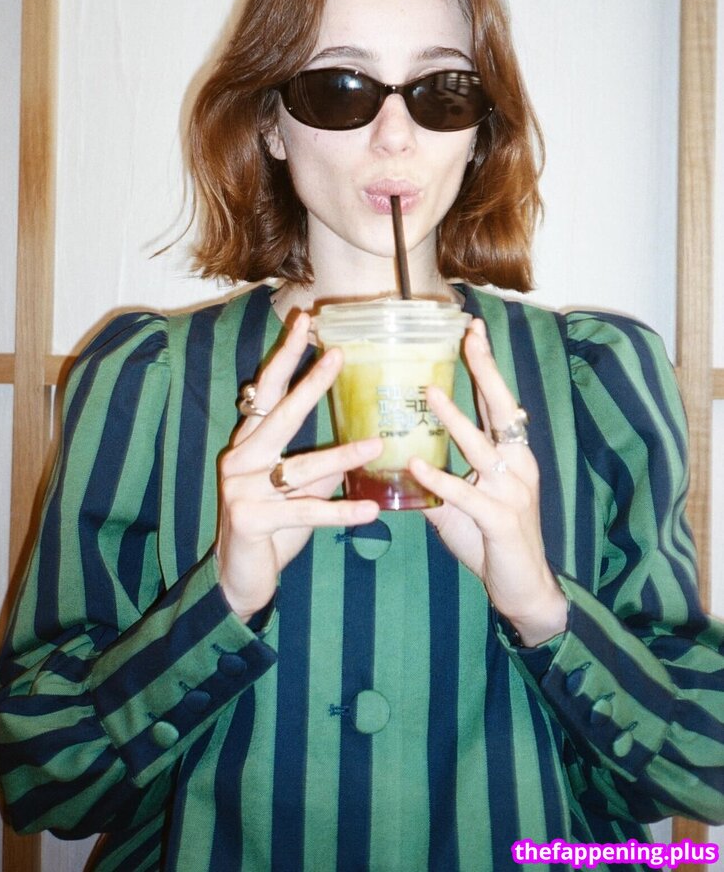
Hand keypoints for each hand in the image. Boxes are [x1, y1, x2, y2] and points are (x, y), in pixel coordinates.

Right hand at [216, 312, 380, 622]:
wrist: (237, 577)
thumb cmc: (269, 526)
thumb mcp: (294, 490)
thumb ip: (317, 466)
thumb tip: (360, 442)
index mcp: (249, 443)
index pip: (267, 391)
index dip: (285, 356)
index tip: (305, 322)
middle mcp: (240, 459)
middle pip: (280, 415)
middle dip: (310, 384)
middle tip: (338, 356)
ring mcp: (240, 488)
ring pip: (300, 467)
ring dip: (341, 456)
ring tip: (376, 446)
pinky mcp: (250, 519)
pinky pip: (304, 512)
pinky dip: (340, 512)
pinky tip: (370, 510)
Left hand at [408, 319, 566, 646]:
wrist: (523, 590)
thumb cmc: (491, 541)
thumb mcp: (461, 504)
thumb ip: (435, 480)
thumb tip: (397, 461)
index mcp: (512, 455)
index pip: (498, 403)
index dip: (486, 366)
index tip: (471, 330)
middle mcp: (518, 465)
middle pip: (502, 410)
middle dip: (485, 371)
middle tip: (468, 336)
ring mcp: (512, 492)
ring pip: (482, 447)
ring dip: (454, 420)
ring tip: (428, 393)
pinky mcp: (501, 521)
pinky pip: (467, 495)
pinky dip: (442, 480)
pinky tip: (418, 466)